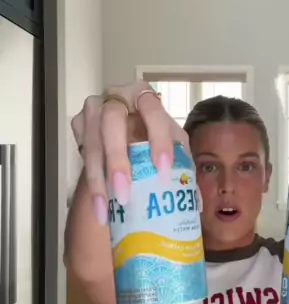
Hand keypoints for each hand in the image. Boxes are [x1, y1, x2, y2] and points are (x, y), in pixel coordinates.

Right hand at [71, 82, 188, 223]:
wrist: (127, 131)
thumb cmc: (154, 135)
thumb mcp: (172, 140)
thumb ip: (182, 161)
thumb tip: (194, 201)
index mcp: (144, 94)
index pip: (151, 109)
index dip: (158, 138)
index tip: (163, 169)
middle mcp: (116, 96)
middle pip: (111, 121)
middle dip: (117, 159)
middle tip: (124, 193)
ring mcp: (93, 108)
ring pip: (91, 142)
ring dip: (98, 178)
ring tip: (105, 209)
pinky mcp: (79, 123)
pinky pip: (81, 151)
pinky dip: (90, 179)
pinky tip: (98, 203)